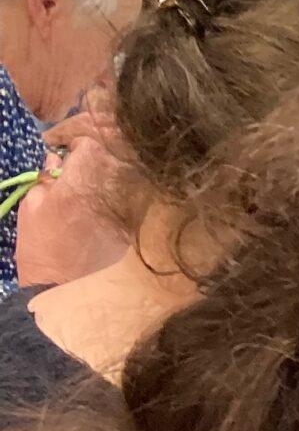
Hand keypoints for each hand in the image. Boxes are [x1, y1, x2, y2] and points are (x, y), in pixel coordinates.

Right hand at [13, 134, 128, 288]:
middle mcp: (110, 197)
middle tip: (82, 156)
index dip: (79, 138)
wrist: (62, 291)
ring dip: (112, 173)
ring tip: (92, 179)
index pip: (92, 143)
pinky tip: (102, 203)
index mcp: (80, 185)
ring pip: (127, 179)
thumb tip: (56, 158)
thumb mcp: (32, 205)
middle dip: (100, 151)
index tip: (68, 146)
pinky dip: (119, 197)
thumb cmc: (40, 248)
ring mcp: (126, 216)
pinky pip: (131, 204)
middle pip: (116, 156)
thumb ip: (46, 176)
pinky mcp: (133, 233)